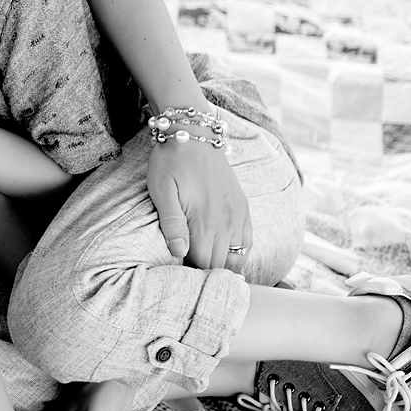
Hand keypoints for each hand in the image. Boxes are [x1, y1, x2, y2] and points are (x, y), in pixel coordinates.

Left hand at [145, 128, 251, 269]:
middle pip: (219, 263)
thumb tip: (180, 253)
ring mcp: (237, 215)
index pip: (202, 263)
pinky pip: (248, 241)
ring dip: (223, 266)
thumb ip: (172, 224)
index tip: (178, 275)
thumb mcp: (162, 191)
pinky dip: (240, 255)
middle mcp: (226, 222)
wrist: (193, 135)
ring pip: (237, 257)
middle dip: (205, 272)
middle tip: (189, 275)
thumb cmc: (171, 163)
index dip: (190, 273)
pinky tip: (228, 258)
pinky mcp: (242, 207)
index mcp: (204, 221)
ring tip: (207, 270)